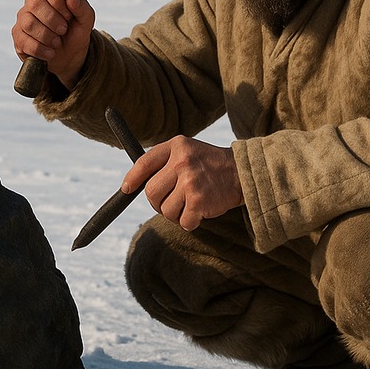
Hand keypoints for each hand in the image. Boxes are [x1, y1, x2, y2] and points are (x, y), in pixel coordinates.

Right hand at [11, 0, 95, 89]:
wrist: (68, 56)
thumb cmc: (75, 32)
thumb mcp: (86, 22)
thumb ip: (83, 8)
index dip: (58, 0)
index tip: (69, 15)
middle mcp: (32, 1)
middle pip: (35, 3)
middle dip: (53, 20)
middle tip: (64, 30)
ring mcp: (22, 18)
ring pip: (28, 23)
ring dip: (47, 36)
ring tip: (57, 43)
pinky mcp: (18, 36)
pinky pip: (24, 41)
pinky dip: (40, 49)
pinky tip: (50, 53)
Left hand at [122, 136, 243, 230]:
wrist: (242, 173)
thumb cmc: (210, 165)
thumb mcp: (187, 150)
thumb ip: (164, 161)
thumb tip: (134, 183)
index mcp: (176, 146)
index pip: (144, 163)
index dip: (132, 178)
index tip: (126, 189)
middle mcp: (182, 162)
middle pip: (151, 192)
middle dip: (157, 202)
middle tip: (171, 202)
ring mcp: (190, 182)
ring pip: (165, 210)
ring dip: (176, 213)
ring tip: (190, 204)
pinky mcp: (199, 201)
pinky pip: (183, 221)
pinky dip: (190, 222)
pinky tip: (200, 211)